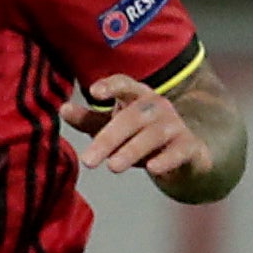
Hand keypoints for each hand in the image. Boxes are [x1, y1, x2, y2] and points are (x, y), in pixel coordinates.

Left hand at [64, 74, 216, 193]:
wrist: (186, 155)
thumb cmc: (141, 137)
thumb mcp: (113, 127)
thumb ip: (89, 119)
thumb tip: (62, 109)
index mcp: (137, 97)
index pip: (126, 84)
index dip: (112, 85)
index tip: (93, 93)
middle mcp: (157, 107)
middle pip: (133, 116)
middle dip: (109, 138)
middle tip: (88, 160)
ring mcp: (175, 125)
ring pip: (154, 135)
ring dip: (132, 150)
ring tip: (113, 167)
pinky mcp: (189, 147)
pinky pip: (179, 150)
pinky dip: (167, 159)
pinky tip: (153, 169)